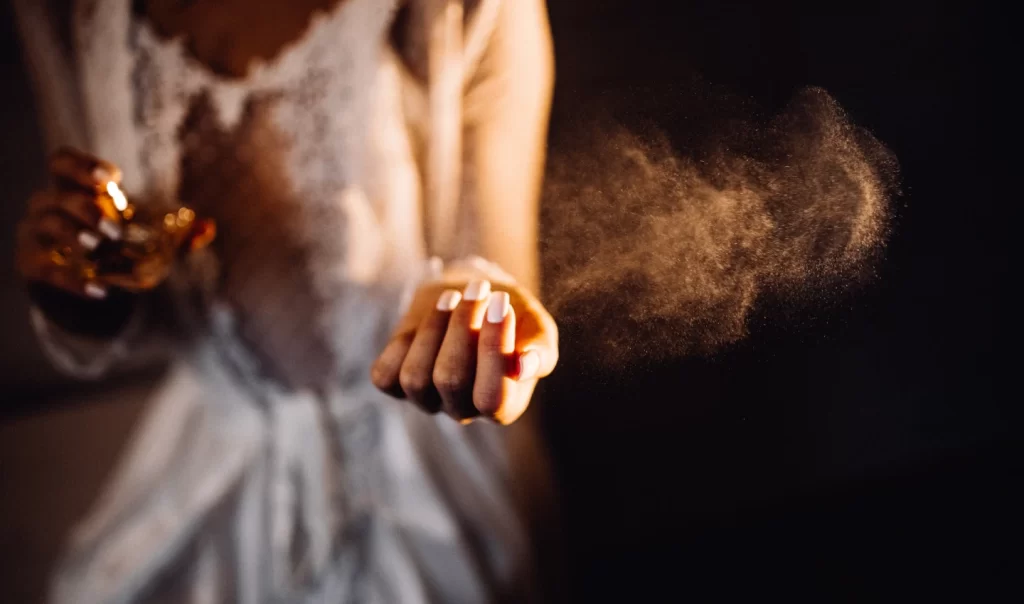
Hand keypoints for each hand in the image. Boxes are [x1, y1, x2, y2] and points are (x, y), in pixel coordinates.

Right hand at [16, 147, 213, 299]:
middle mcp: (48, 204)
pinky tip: (100, 290)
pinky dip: (73, 280)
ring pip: (47, 225)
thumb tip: (208, 229)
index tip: (113, 178)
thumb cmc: (113, 242)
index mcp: (72, 187)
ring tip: (97, 248)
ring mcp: (36, 233)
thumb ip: (176, 233)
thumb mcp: (142, 234)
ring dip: (74, 234)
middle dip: (86, 208)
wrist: (80, 275)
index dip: (83, 166)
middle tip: (114, 230)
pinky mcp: (32, 264)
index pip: (62, 162)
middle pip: (57, 195)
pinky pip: (47, 270)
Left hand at [371, 279, 558, 424]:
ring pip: (416, 379)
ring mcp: (427, 400)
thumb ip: (540, 349)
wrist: (477, 295)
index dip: (493, 350)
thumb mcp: (537, 328)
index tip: (501, 303)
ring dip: (434, 329)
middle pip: (451, 382)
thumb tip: (523, 366)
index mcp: (504, 407)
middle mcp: (464, 410)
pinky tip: (429, 317)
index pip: (492, 398)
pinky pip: (386, 376)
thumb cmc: (513, 315)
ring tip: (452, 296)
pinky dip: (404, 341)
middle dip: (463, 327)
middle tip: (479, 289)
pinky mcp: (397, 384)